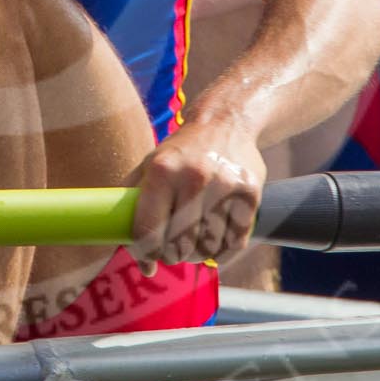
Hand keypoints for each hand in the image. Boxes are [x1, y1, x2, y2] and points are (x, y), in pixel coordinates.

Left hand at [127, 118, 265, 272]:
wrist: (226, 121)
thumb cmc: (180, 152)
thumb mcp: (149, 165)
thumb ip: (133, 205)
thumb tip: (130, 252)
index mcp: (162, 170)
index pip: (148, 230)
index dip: (145, 253)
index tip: (148, 258)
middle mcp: (195, 177)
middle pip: (179, 244)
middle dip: (172, 256)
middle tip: (172, 252)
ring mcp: (225, 186)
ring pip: (208, 248)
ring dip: (198, 255)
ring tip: (193, 245)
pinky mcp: (249, 194)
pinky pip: (234, 243)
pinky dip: (222, 251)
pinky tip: (214, 241)